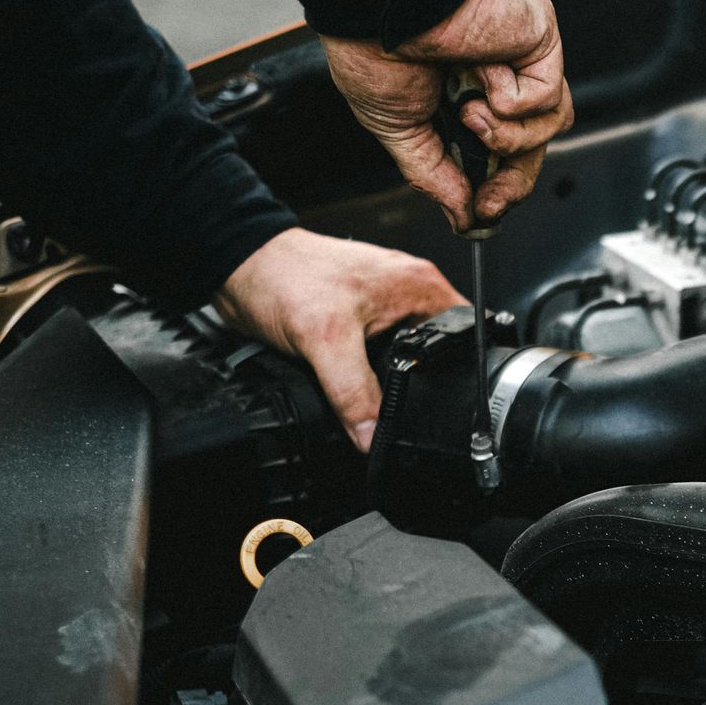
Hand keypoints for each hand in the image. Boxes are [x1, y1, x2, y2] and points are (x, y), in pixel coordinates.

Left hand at [215, 227, 462, 451]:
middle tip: (406, 411)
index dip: (462, 375)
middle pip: (438, 355)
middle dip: (425, 385)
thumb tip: (373, 436)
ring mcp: (385, 308)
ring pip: (407, 359)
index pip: (466, 338)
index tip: (449, 406)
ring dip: (394, 382)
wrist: (239, 268)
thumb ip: (354, 392)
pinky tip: (358, 390)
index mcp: (421, 288)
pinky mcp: (361, 323)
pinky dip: (370, 378)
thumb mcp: (326, 340)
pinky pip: (380, 359)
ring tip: (379, 401)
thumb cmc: (284, 277)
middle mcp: (409, 295)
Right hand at [321, 0, 573, 232]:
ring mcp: (524, 53)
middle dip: (512, 182)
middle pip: (535, 144)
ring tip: (469, 115)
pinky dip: (512, 100)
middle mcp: (502, 73)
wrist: (375, 2)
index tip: (482, 214)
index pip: (505, 150)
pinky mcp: (540, 35)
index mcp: (467, 92)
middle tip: (488, 202)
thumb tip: (462, 218)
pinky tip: (481, 74)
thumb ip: (434, 175)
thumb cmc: (374, 47)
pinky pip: (546, 95)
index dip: (500, 187)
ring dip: (508, 137)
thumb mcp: (401, 130)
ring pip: (551, 123)